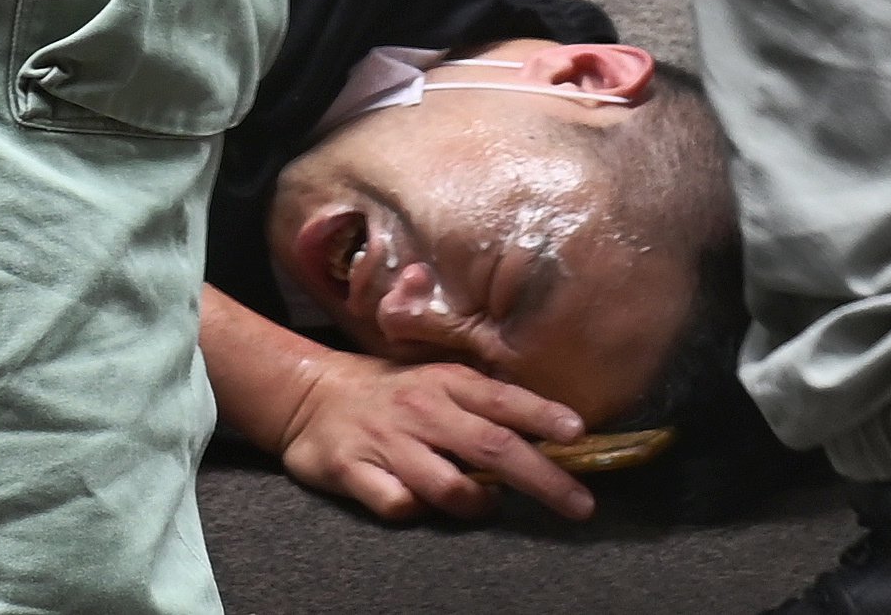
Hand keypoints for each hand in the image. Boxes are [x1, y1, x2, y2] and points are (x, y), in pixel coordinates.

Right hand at [274, 356, 594, 523]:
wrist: (310, 394)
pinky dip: (413, 509)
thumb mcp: (437, 382)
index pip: (503, 400)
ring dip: (478, 504)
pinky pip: (396, 504)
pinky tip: (415, 502)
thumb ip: (484, 404)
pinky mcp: (353, 469)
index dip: (542, 415)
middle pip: (492, 447)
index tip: (578, 433)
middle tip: (580, 505)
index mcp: (445, 382)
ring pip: (448, 485)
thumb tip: (553, 435)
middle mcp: (421, 410)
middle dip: (543, 479)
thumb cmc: (392, 393)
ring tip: (485, 505)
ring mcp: (387, 441)